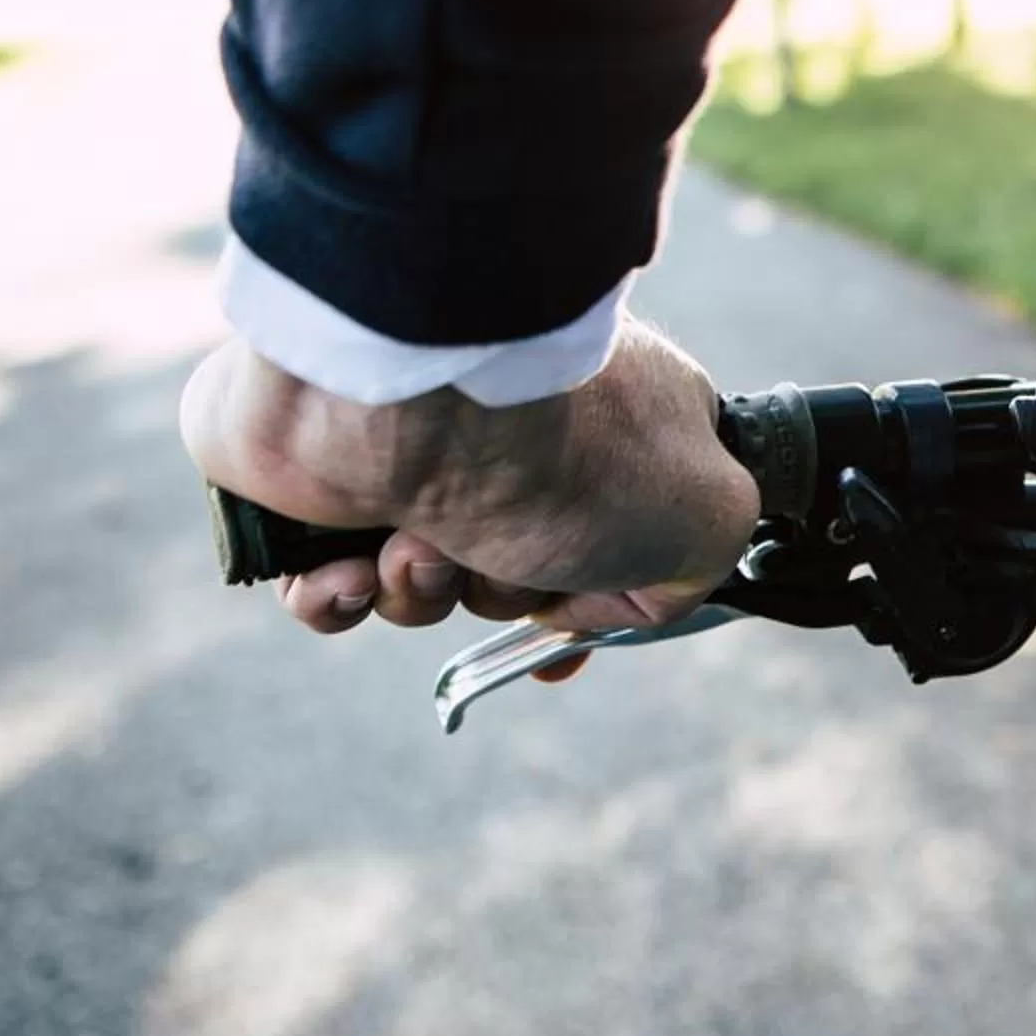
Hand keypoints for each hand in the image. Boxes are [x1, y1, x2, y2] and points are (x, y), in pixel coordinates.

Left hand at [180, 319, 759, 638]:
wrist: (415, 399)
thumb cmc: (567, 446)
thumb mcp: (705, 514)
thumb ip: (700, 559)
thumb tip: (631, 591)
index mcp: (617, 426)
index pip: (619, 525)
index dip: (596, 597)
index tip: (569, 636)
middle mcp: (518, 435)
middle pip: (519, 572)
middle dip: (506, 592)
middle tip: (508, 555)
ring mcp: (421, 453)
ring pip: (425, 585)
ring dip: (425, 591)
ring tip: (420, 544)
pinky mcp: (329, 479)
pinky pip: (329, 582)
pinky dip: (338, 595)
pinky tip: (350, 567)